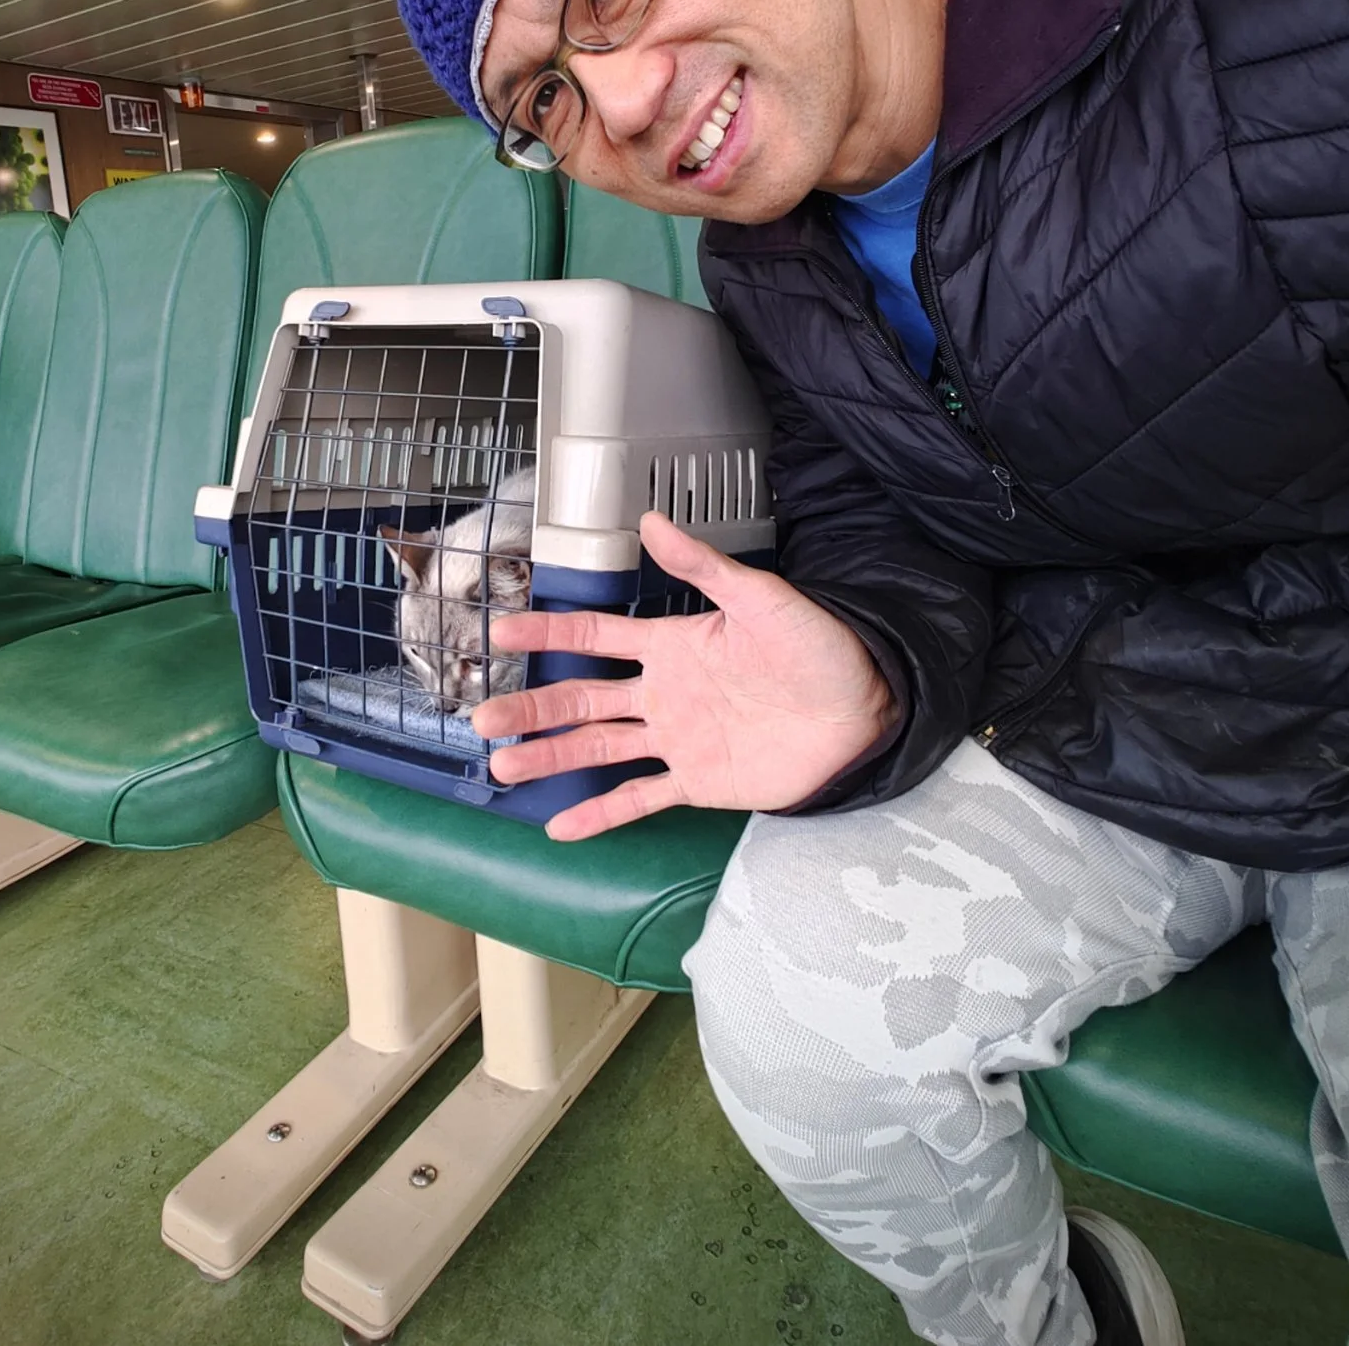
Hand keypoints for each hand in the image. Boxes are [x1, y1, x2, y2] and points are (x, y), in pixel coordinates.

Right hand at [470, 512, 895, 840]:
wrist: (865, 708)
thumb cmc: (820, 646)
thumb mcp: (761, 598)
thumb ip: (703, 566)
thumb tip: (651, 520)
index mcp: (673, 644)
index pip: (596, 634)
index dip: (549, 632)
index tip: (502, 631)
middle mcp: (664, 692)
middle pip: (581, 697)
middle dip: (532, 707)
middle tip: (484, 718)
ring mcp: (676, 739)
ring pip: (597, 748)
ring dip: (551, 757)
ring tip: (504, 767)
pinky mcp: (697, 781)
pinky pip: (639, 798)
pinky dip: (600, 815)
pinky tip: (561, 828)